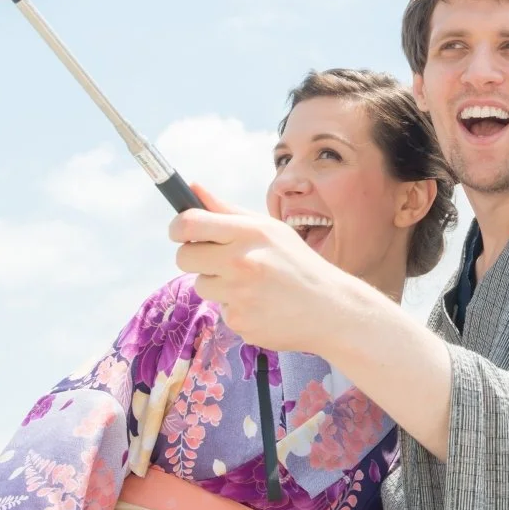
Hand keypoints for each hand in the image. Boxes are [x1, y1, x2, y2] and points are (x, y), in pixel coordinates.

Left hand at [168, 186, 371, 354]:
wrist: (330, 308)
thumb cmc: (297, 263)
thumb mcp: (270, 229)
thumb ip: (227, 210)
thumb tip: (192, 188)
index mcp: (249, 233)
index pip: (189, 224)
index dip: (177, 227)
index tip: (180, 232)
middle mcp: (242, 262)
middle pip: (184, 258)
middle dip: (194, 258)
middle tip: (219, 260)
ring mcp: (239, 294)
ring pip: (202, 285)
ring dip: (219, 285)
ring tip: (252, 285)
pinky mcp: (239, 321)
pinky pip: (221, 310)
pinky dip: (236, 307)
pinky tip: (261, 305)